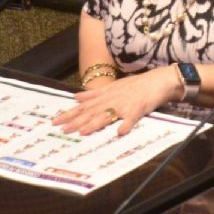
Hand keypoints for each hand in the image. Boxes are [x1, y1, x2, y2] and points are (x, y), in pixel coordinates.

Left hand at [53, 65, 180, 135]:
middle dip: (76, 121)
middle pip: (92, 112)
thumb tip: (76, 96)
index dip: (69, 114)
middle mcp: (112, 99)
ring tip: (83, 132)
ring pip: (107, 115)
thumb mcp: (113, 86)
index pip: (83, 106)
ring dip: (95, 124)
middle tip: (63, 130)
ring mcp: (125, 104)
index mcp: (105, 95)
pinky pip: (131, 119)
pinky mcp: (138, 109)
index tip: (55, 121)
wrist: (158, 80)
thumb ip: (94, 93)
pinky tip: (119, 133)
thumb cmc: (136, 85)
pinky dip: (126, 125)